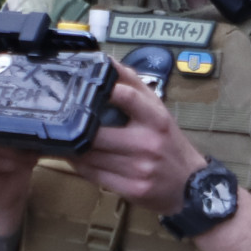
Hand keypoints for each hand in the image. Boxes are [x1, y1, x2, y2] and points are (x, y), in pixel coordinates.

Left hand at [69, 64, 207, 216]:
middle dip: (77, 127)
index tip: (83, 85)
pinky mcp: (131, 189)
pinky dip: (80, 166)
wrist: (191, 185)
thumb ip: (133, 85)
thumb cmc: (168, 142)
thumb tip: (106, 61)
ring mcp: (139, 169)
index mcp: (156, 119)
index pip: (129, 98)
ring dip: (73, 148)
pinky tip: (74, 158)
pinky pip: (94, 175)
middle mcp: (148, 144)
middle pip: (98, 134)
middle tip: (60, 118)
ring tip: (63, 138)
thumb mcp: (158, 110)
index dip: (104, 90)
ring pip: (91, 157)